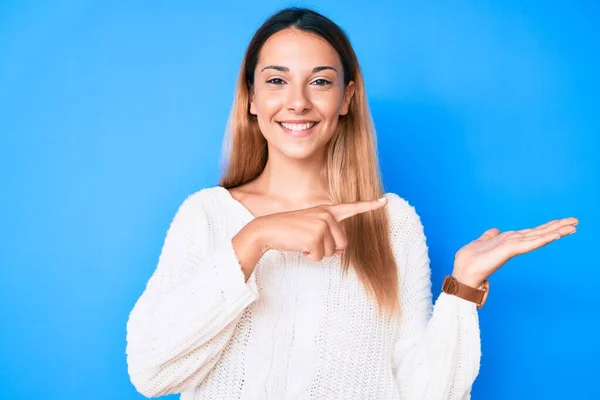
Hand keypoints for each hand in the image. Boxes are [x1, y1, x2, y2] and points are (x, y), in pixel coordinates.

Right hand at [232, 196, 388, 279]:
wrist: (267, 230)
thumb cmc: (288, 230)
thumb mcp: (310, 227)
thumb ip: (329, 235)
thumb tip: (342, 251)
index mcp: (327, 210)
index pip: (351, 207)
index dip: (370, 206)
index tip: (384, 201)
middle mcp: (327, 215)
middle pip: (343, 243)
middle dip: (328, 248)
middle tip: (309, 241)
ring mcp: (322, 225)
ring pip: (332, 251)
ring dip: (317, 252)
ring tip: (302, 241)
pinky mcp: (315, 236)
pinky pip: (321, 257)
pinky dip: (310, 256)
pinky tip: (300, 246)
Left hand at [452, 217, 578, 287]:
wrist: (462, 275)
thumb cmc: (468, 262)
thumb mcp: (478, 244)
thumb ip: (488, 237)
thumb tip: (495, 230)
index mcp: (507, 241)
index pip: (529, 232)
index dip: (546, 227)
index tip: (561, 222)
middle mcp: (512, 243)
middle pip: (538, 233)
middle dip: (557, 227)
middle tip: (576, 221)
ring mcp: (512, 247)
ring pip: (537, 237)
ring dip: (555, 231)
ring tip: (573, 226)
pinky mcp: (509, 251)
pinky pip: (529, 243)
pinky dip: (543, 238)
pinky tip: (556, 234)